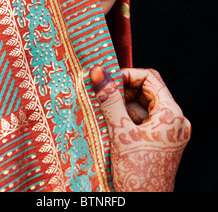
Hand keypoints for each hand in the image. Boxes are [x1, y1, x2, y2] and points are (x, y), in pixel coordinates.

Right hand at [90, 66, 190, 191]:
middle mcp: (174, 121)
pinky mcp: (159, 142)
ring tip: (102, 112)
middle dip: (122, 92)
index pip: (150, 78)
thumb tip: (98, 73)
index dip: (127, 75)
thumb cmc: (138, 175)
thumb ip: (110, 100)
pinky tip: (110, 126)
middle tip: (100, 95)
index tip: (107, 80)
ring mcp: (167, 133)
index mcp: (172, 114)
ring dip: (121, 106)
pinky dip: (125, 120)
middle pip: (146, 92)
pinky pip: (141, 121)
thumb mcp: (120, 133)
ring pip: (141, 107)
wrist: (143, 207)